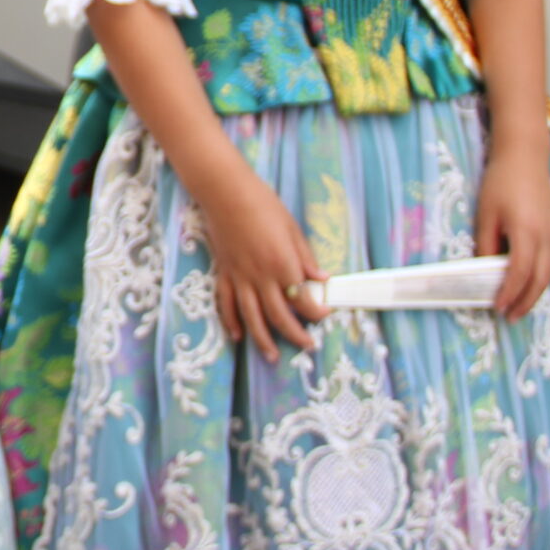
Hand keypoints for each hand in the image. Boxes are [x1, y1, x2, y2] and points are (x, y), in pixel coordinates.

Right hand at [192, 170, 324, 363]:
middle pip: (279, 315)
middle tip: (307, 346)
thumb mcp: (292, 229)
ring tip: (272, 357)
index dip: (317, 311)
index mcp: (283, 264)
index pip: (304, 299)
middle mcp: (261, 277)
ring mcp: (239, 277)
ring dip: (263, 339)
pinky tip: (237, 335)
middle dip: (295, 334)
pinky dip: (231, 322)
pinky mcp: (224, 273)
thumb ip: (305, 258)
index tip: (326, 313)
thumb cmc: (263, 204)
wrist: (225, 192)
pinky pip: (226, 303)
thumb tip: (322, 279)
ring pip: (252, 317)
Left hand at [476, 145, 549, 319]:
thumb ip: (486, 243)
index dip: (509, 293)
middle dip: (526, 302)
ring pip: (549, 273)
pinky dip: (541, 278)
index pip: (519, 273)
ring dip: (535, 293)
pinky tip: (529, 284)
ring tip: (519, 307)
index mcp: (527, 232)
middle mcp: (546, 237)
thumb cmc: (501, 181)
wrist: (525, 156)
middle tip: (511, 318)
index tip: (497, 308)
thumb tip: (483, 269)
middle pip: (540, 279)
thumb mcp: (486, 213)